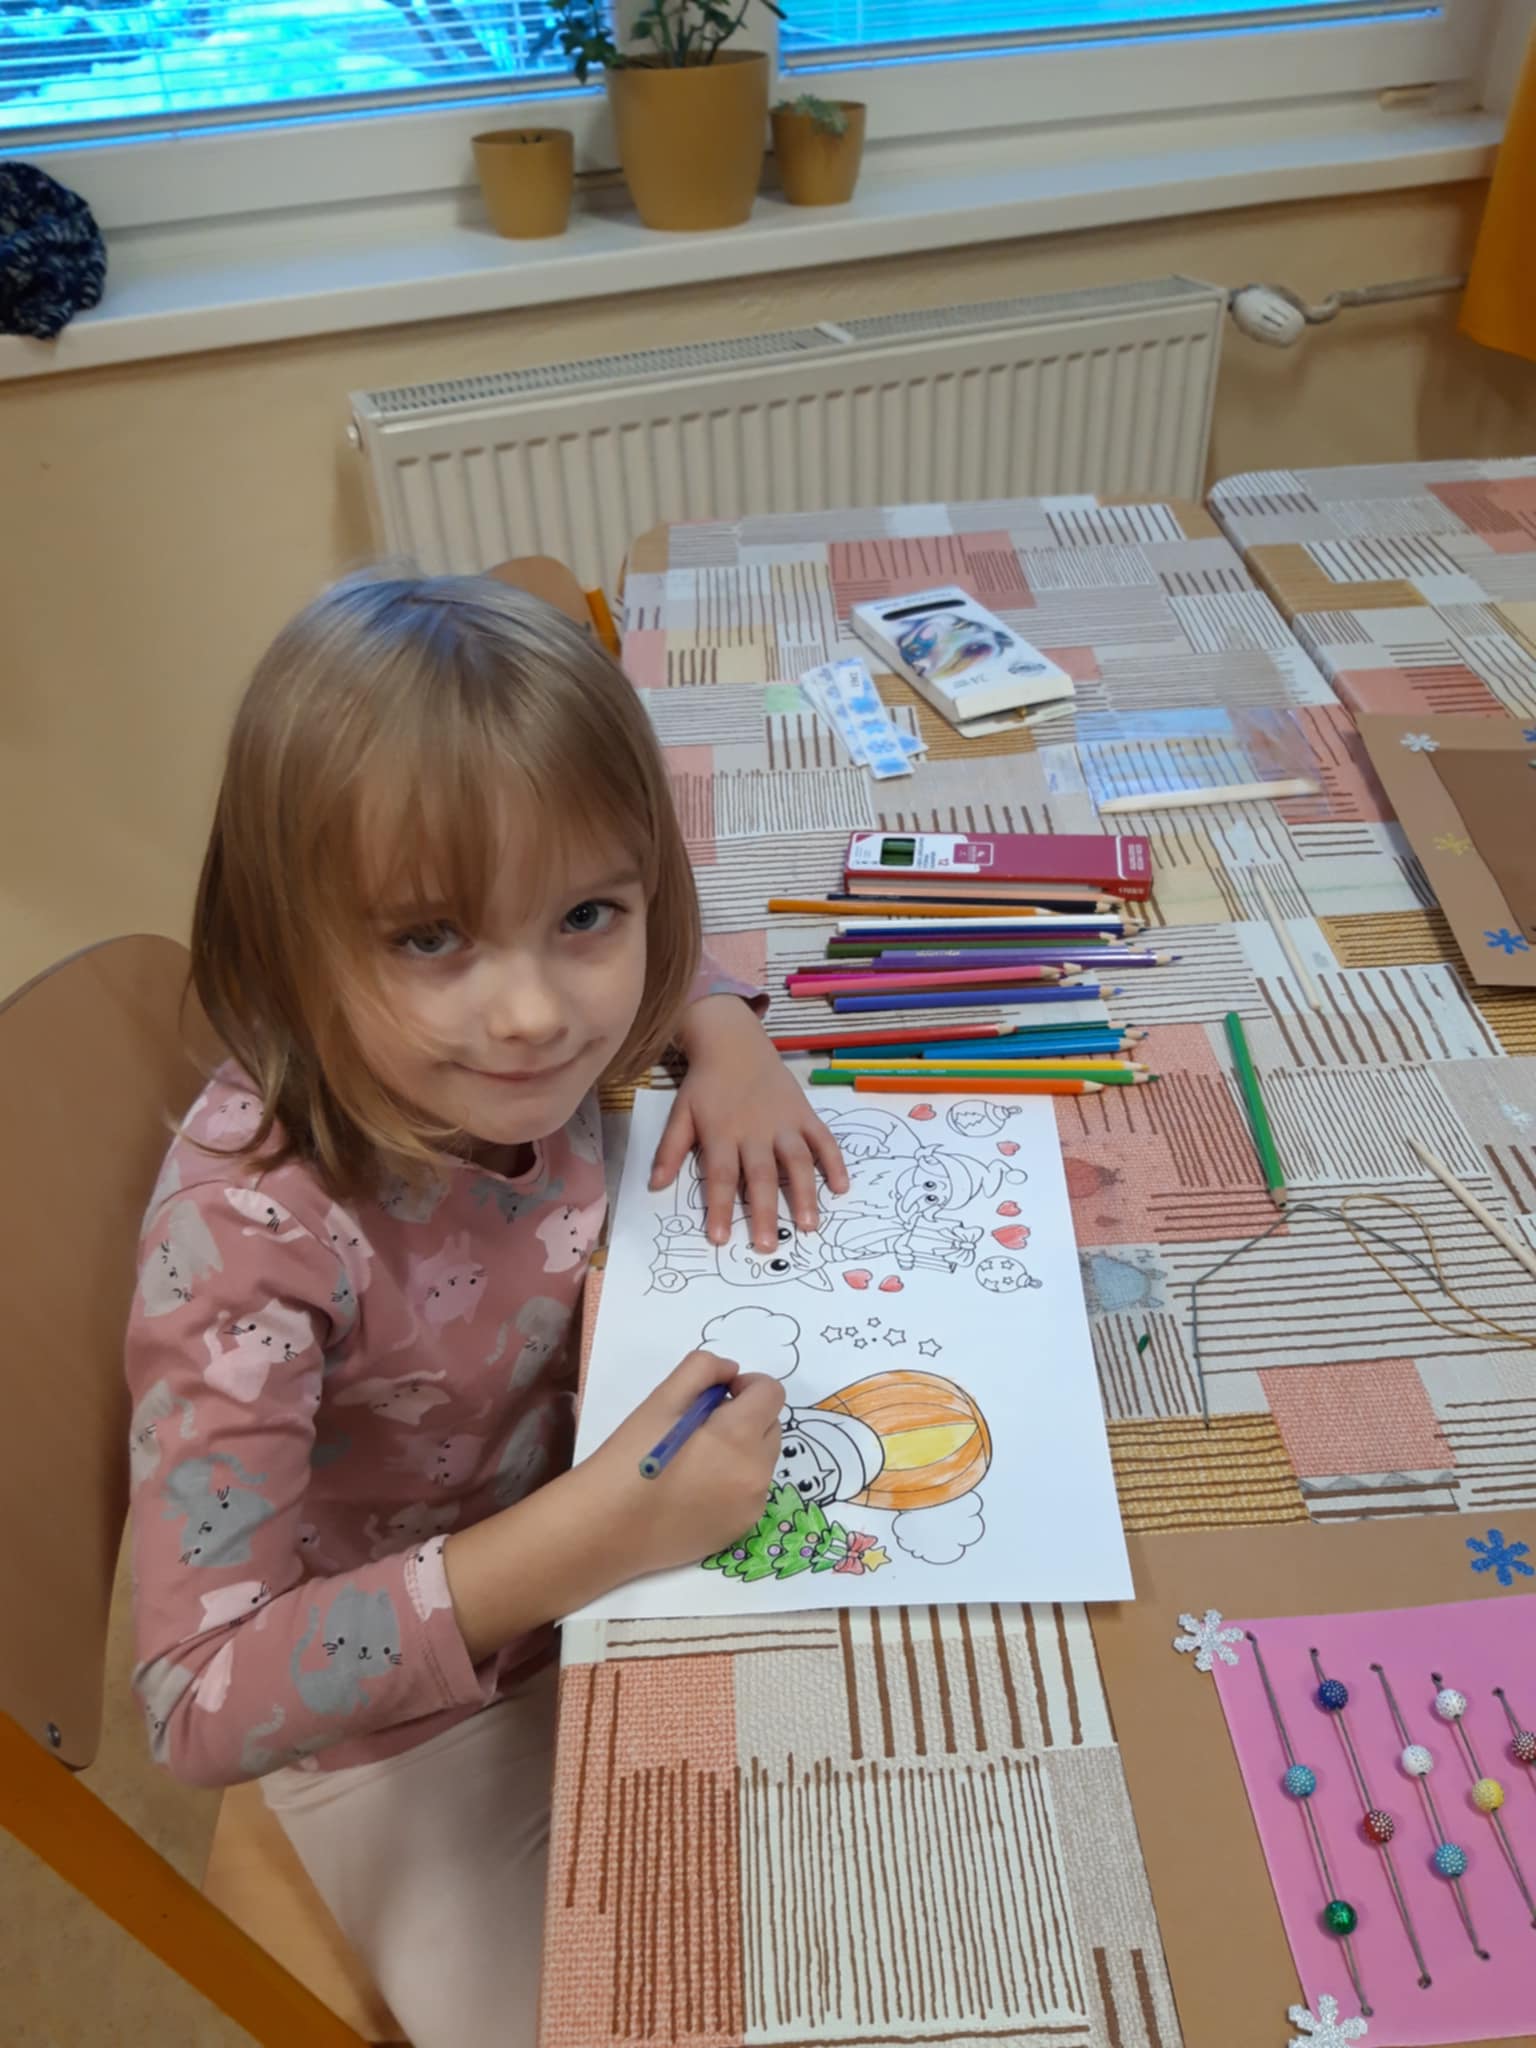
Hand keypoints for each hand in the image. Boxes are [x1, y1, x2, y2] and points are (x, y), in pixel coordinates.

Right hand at [583, 1349, 784, 1576]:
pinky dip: (735, 1482)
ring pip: (763, 1460)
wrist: (606, 1528)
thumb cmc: (629, 1458)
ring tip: (696, 1461)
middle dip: (746, 1418)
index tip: (718, 1396)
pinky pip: (751, 1491)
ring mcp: (752, 1505)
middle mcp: (756, 1473)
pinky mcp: (741, 1529)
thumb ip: (702, 1370)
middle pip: (771, 1426)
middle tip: (702, 1428)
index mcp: (739, 1435)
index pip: (772, 1393)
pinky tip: (695, 1489)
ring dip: (742, 1450)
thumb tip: (731, 1372)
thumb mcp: (660, 1399)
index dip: (747, 1385)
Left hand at [654, 995, 848, 1250]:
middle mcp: (755, 1130)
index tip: (720, 1238)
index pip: (720, 1176)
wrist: (734, 1041)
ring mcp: (784, 1122)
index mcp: (722, 1133)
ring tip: (809, 1226)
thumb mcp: (681, 1114)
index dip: (719, 1208)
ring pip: (797, 1161)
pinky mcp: (804, 1113)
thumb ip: (670, 1150)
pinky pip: (824, 1140)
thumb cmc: (706, 1084)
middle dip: (764, 1212)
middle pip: (761, 1176)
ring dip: (805, 1194)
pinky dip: (834, 1162)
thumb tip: (654, 1186)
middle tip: (769, 1246)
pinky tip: (841, 1188)